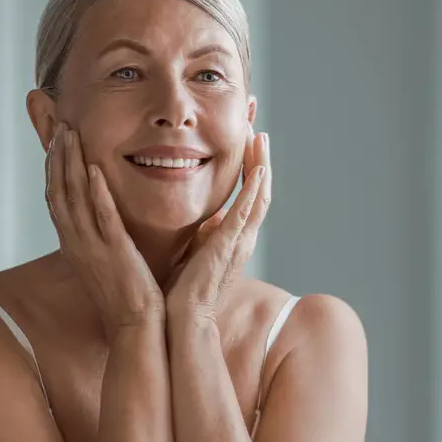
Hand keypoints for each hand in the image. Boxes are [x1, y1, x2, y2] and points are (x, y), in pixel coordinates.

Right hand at [46, 123, 164, 334]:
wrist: (135, 328)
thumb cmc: (126, 297)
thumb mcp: (106, 263)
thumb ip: (101, 238)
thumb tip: (102, 221)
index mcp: (74, 245)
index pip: (56, 200)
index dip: (53, 169)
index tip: (55, 142)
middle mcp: (76, 244)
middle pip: (58, 192)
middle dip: (57, 157)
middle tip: (60, 126)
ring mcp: (92, 248)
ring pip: (74, 198)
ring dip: (71, 164)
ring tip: (71, 134)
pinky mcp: (115, 253)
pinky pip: (102, 217)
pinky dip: (96, 191)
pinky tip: (94, 167)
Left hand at [165, 131, 270, 321]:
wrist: (180, 317)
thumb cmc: (184, 288)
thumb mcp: (197, 249)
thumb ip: (207, 231)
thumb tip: (210, 213)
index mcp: (234, 235)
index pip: (249, 192)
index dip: (251, 164)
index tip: (247, 135)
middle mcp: (243, 236)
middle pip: (261, 188)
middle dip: (260, 155)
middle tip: (257, 123)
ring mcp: (239, 241)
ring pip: (259, 195)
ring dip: (261, 164)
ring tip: (259, 135)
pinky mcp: (228, 246)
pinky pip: (246, 213)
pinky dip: (254, 190)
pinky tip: (259, 169)